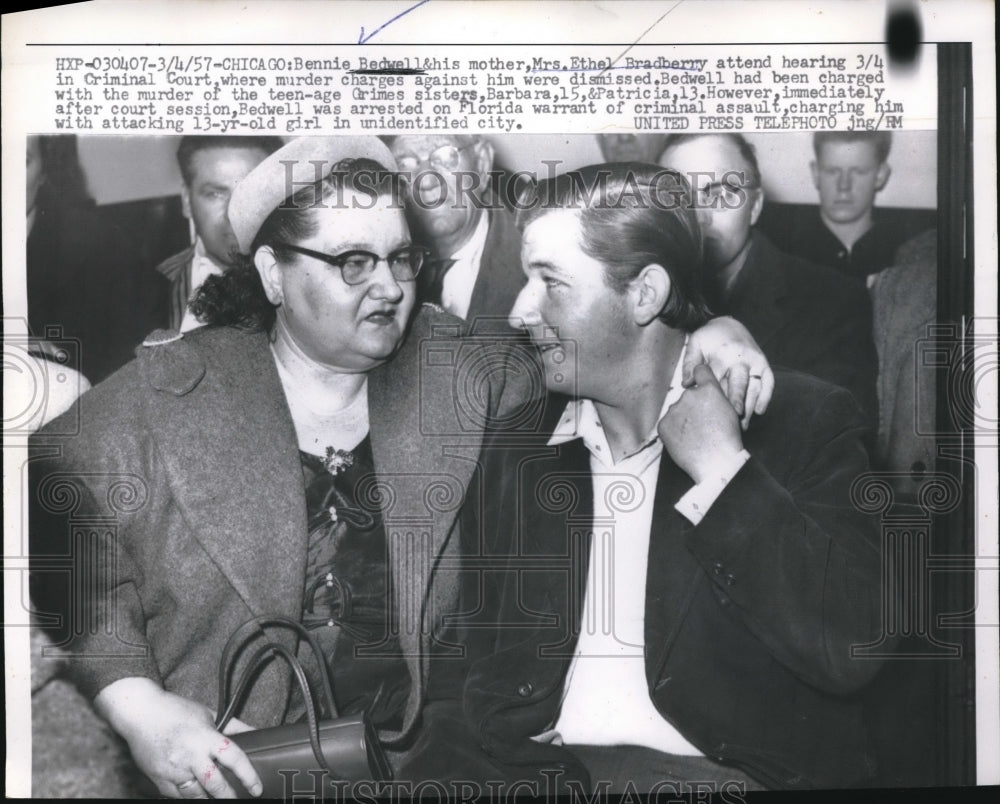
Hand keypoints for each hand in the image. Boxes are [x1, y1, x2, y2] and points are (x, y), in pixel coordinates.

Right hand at [94, 677, 261, 797]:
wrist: (140, 713)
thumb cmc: (176, 710)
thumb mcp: (209, 714)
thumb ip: (233, 726)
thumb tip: (256, 732)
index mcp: (206, 737)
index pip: (234, 759)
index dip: (248, 776)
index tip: (256, 789)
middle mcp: (191, 755)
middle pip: (215, 784)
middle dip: (228, 796)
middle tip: (237, 800)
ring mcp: (174, 770)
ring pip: (195, 795)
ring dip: (208, 800)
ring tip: (217, 800)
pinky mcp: (159, 779)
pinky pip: (176, 796)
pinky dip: (188, 797)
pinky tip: (196, 796)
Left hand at [659, 364, 744, 484]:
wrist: (716, 463)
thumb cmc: (728, 440)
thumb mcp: (730, 411)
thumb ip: (716, 397)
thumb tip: (708, 394)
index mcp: (709, 389)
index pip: (700, 370)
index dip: (700, 376)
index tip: (698, 381)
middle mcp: (690, 394)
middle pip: (687, 395)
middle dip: (692, 405)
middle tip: (701, 424)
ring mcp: (674, 409)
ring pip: (677, 410)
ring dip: (682, 419)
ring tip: (695, 436)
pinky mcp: (663, 424)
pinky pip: (667, 424)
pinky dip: (673, 431)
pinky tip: (685, 441)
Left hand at [684, 316, 773, 429]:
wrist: (728, 322)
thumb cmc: (708, 337)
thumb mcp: (695, 343)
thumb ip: (690, 363)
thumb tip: (686, 385)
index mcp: (722, 354)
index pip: (717, 381)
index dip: (713, 400)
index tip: (709, 417)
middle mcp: (741, 359)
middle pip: (739, 387)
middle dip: (736, 406)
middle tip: (732, 425)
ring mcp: (755, 362)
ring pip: (753, 388)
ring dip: (749, 408)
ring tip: (743, 427)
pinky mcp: (764, 364)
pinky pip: (768, 382)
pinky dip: (766, 397)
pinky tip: (760, 412)